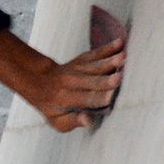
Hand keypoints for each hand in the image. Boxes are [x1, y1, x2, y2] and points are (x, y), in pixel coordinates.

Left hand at [0, 32, 125, 132]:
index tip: (111, 97)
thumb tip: (88, 120)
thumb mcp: (57, 121)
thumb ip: (73, 121)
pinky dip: (108, 48)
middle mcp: (72, 81)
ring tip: (123, 57)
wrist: (39, 80)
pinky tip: (121, 43)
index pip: (86, 99)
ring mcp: (78, 68)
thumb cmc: (53, 106)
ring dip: (110, 61)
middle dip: (106, 80)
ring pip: (96, 65)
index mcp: (66, 99)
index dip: (98, 98)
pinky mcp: (83, 58)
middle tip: (120, 77)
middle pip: (92, 81)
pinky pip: (96, 53)